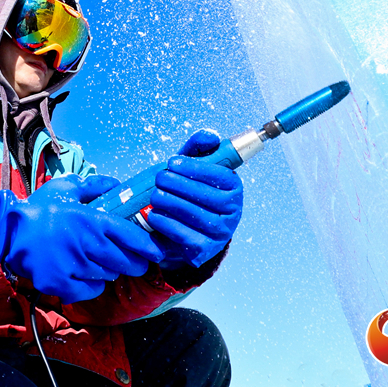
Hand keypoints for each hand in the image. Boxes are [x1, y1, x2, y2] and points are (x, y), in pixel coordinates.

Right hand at [0, 175, 163, 303]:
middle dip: (135, 263)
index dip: (148, 246)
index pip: (130, 235)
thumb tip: (117, 183)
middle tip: (135, 262)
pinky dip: (92, 285)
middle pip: (125, 261)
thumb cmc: (38, 209)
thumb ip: (94, 185)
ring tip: (100, 264)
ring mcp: (74, 265)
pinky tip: (84, 275)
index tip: (157, 252)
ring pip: (108, 275)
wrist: (7, 233)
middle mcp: (86, 243)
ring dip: (110, 271)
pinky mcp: (61, 284)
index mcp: (91, 220)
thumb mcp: (65, 188)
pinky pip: (91, 290)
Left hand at [147, 130, 242, 267]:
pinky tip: (154, 214)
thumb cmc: (189, 192)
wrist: (183, 229)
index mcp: (233, 187)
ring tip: (155, 195)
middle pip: (206, 196)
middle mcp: (233, 211)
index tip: (172, 162)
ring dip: (171, 204)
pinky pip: (185, 236)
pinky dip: (167, 224)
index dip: (194, 167)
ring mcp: (221, 233)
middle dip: (178, 185)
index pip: (219, 175)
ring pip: (196, 216)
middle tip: (159, 178)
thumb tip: (211, 136)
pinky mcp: (205, 250)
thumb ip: (198, 149)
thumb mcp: (192, 169)